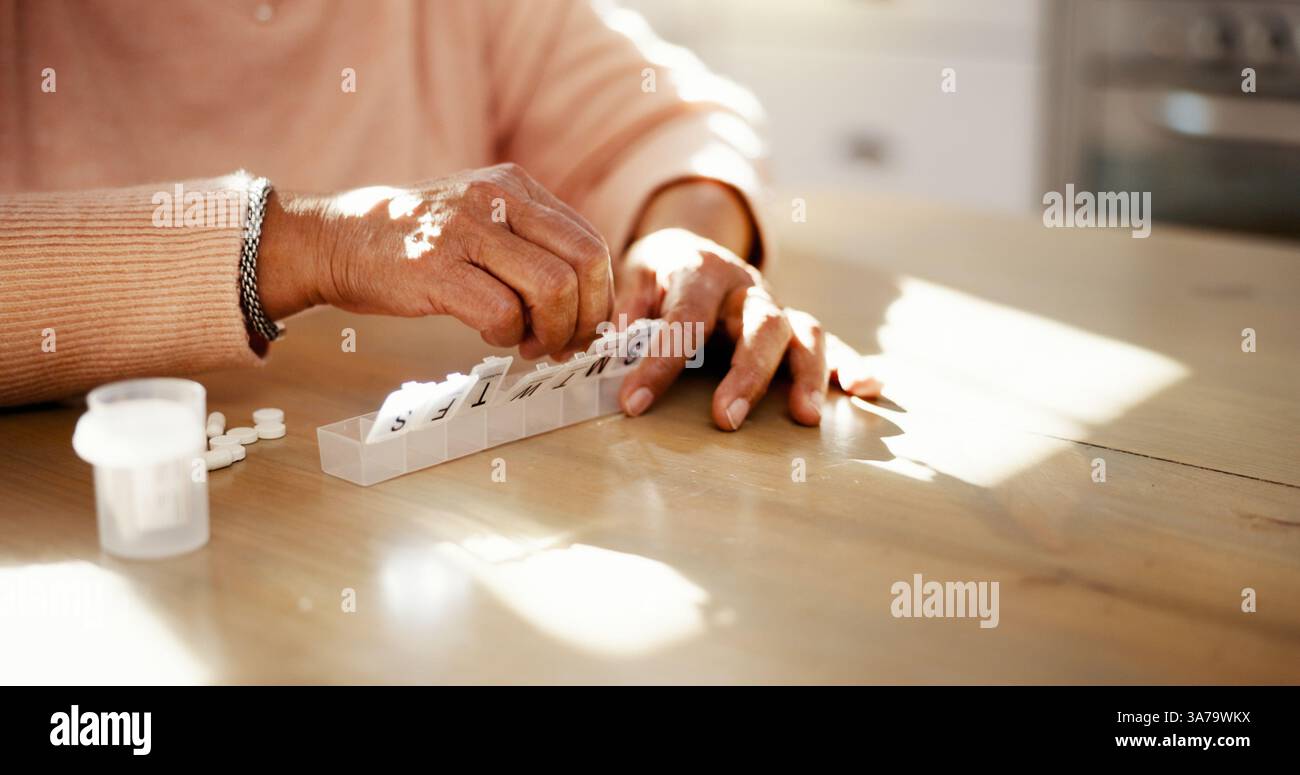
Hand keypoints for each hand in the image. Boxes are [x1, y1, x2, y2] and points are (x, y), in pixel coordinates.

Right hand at [259, 163, 611, 357]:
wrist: (337, 240)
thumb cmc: (417, 243)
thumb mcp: (480, 217)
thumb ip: (529, 242)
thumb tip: (585, 297)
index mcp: (516, 187)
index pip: (589, 242)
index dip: (597, 296)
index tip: (582, 327)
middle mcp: (497, 199)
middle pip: (584, 262)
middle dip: (585, 316)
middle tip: (565, 345)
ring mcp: (466, 231)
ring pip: (552, 287)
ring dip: (551, 331)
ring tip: (529, 345)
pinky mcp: (436, 268)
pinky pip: (503, 312)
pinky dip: (508, 335)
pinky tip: (491, 335)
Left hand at [614, 228, 881, 430]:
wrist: (690, 250)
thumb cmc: (658, 277)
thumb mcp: (633, 278)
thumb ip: (628, 306)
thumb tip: (617, 340)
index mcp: (701, 270)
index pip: (684, 318)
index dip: (660, 361)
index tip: (634, 403)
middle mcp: (746, 287)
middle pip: (760, 325)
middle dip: (746, 375)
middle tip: (725, 420)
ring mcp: (776, 307)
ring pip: (804, 333)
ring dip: (808, 375)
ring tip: (805, 418)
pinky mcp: (795, 328)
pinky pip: (832, 343)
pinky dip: (851, 364)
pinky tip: (868, 388)